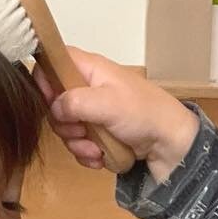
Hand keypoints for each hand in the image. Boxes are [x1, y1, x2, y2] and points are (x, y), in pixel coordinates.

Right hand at [36, 50, 198, 182]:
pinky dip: (88, 154)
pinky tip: (101, 157)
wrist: (173, 145)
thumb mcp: (107, 102)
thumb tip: (54, 109)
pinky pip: (80, 145)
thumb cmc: (145, 115)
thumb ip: (73, 101)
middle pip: (54, 102)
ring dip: (78, 143)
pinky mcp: (100, 135)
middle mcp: (90, 88)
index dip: (45, 80)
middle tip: (82, 130)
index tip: (50, 101)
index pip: (53, 61)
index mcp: (91, 69)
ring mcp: (95, 113)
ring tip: (97, 149)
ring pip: (66, 128)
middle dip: (64, 123)